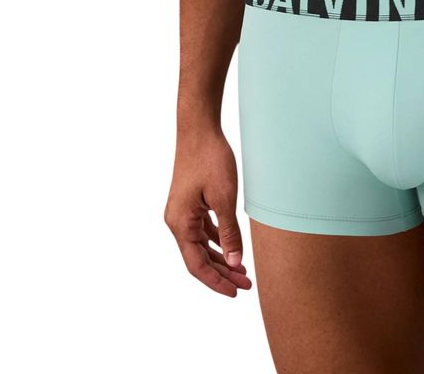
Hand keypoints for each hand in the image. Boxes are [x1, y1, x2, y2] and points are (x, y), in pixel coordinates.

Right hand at [164, 129, 252, 296]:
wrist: (199, 130)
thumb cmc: (210, 159)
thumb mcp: (224, 198)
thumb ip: (229, 232)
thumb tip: (235, 262)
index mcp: (180, 223)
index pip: (197, 265)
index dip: (216, 281)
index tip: (235, 292)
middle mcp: (176, 221)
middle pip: (199, 258)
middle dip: (222, 273)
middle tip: (246, 284)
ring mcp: (182, 212)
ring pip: (201, 245)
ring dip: (221, 258)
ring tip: (243, 271)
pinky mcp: (190, 203)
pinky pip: (203, 230)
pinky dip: (217, 241)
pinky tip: (232, 247)